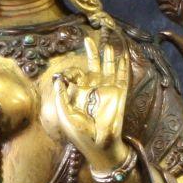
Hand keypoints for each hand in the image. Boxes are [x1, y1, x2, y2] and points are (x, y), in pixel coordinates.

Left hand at [52, 32, 129, 172]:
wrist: (98, 144)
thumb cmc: (79, 133)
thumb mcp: (65, 114)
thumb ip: (61, 96)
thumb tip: (58, 78)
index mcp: (79, 94)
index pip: (76, 75)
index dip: (72, 71)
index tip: (69, 75)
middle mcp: (93, 90)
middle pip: (93, 66)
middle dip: (92, 53)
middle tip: (88, 39)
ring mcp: (107, 91)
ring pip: (108, 69)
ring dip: (108, 57)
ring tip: (108, 44)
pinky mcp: (118, 94)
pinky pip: (122, 77)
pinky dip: (123, 66)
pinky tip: (124, 56)